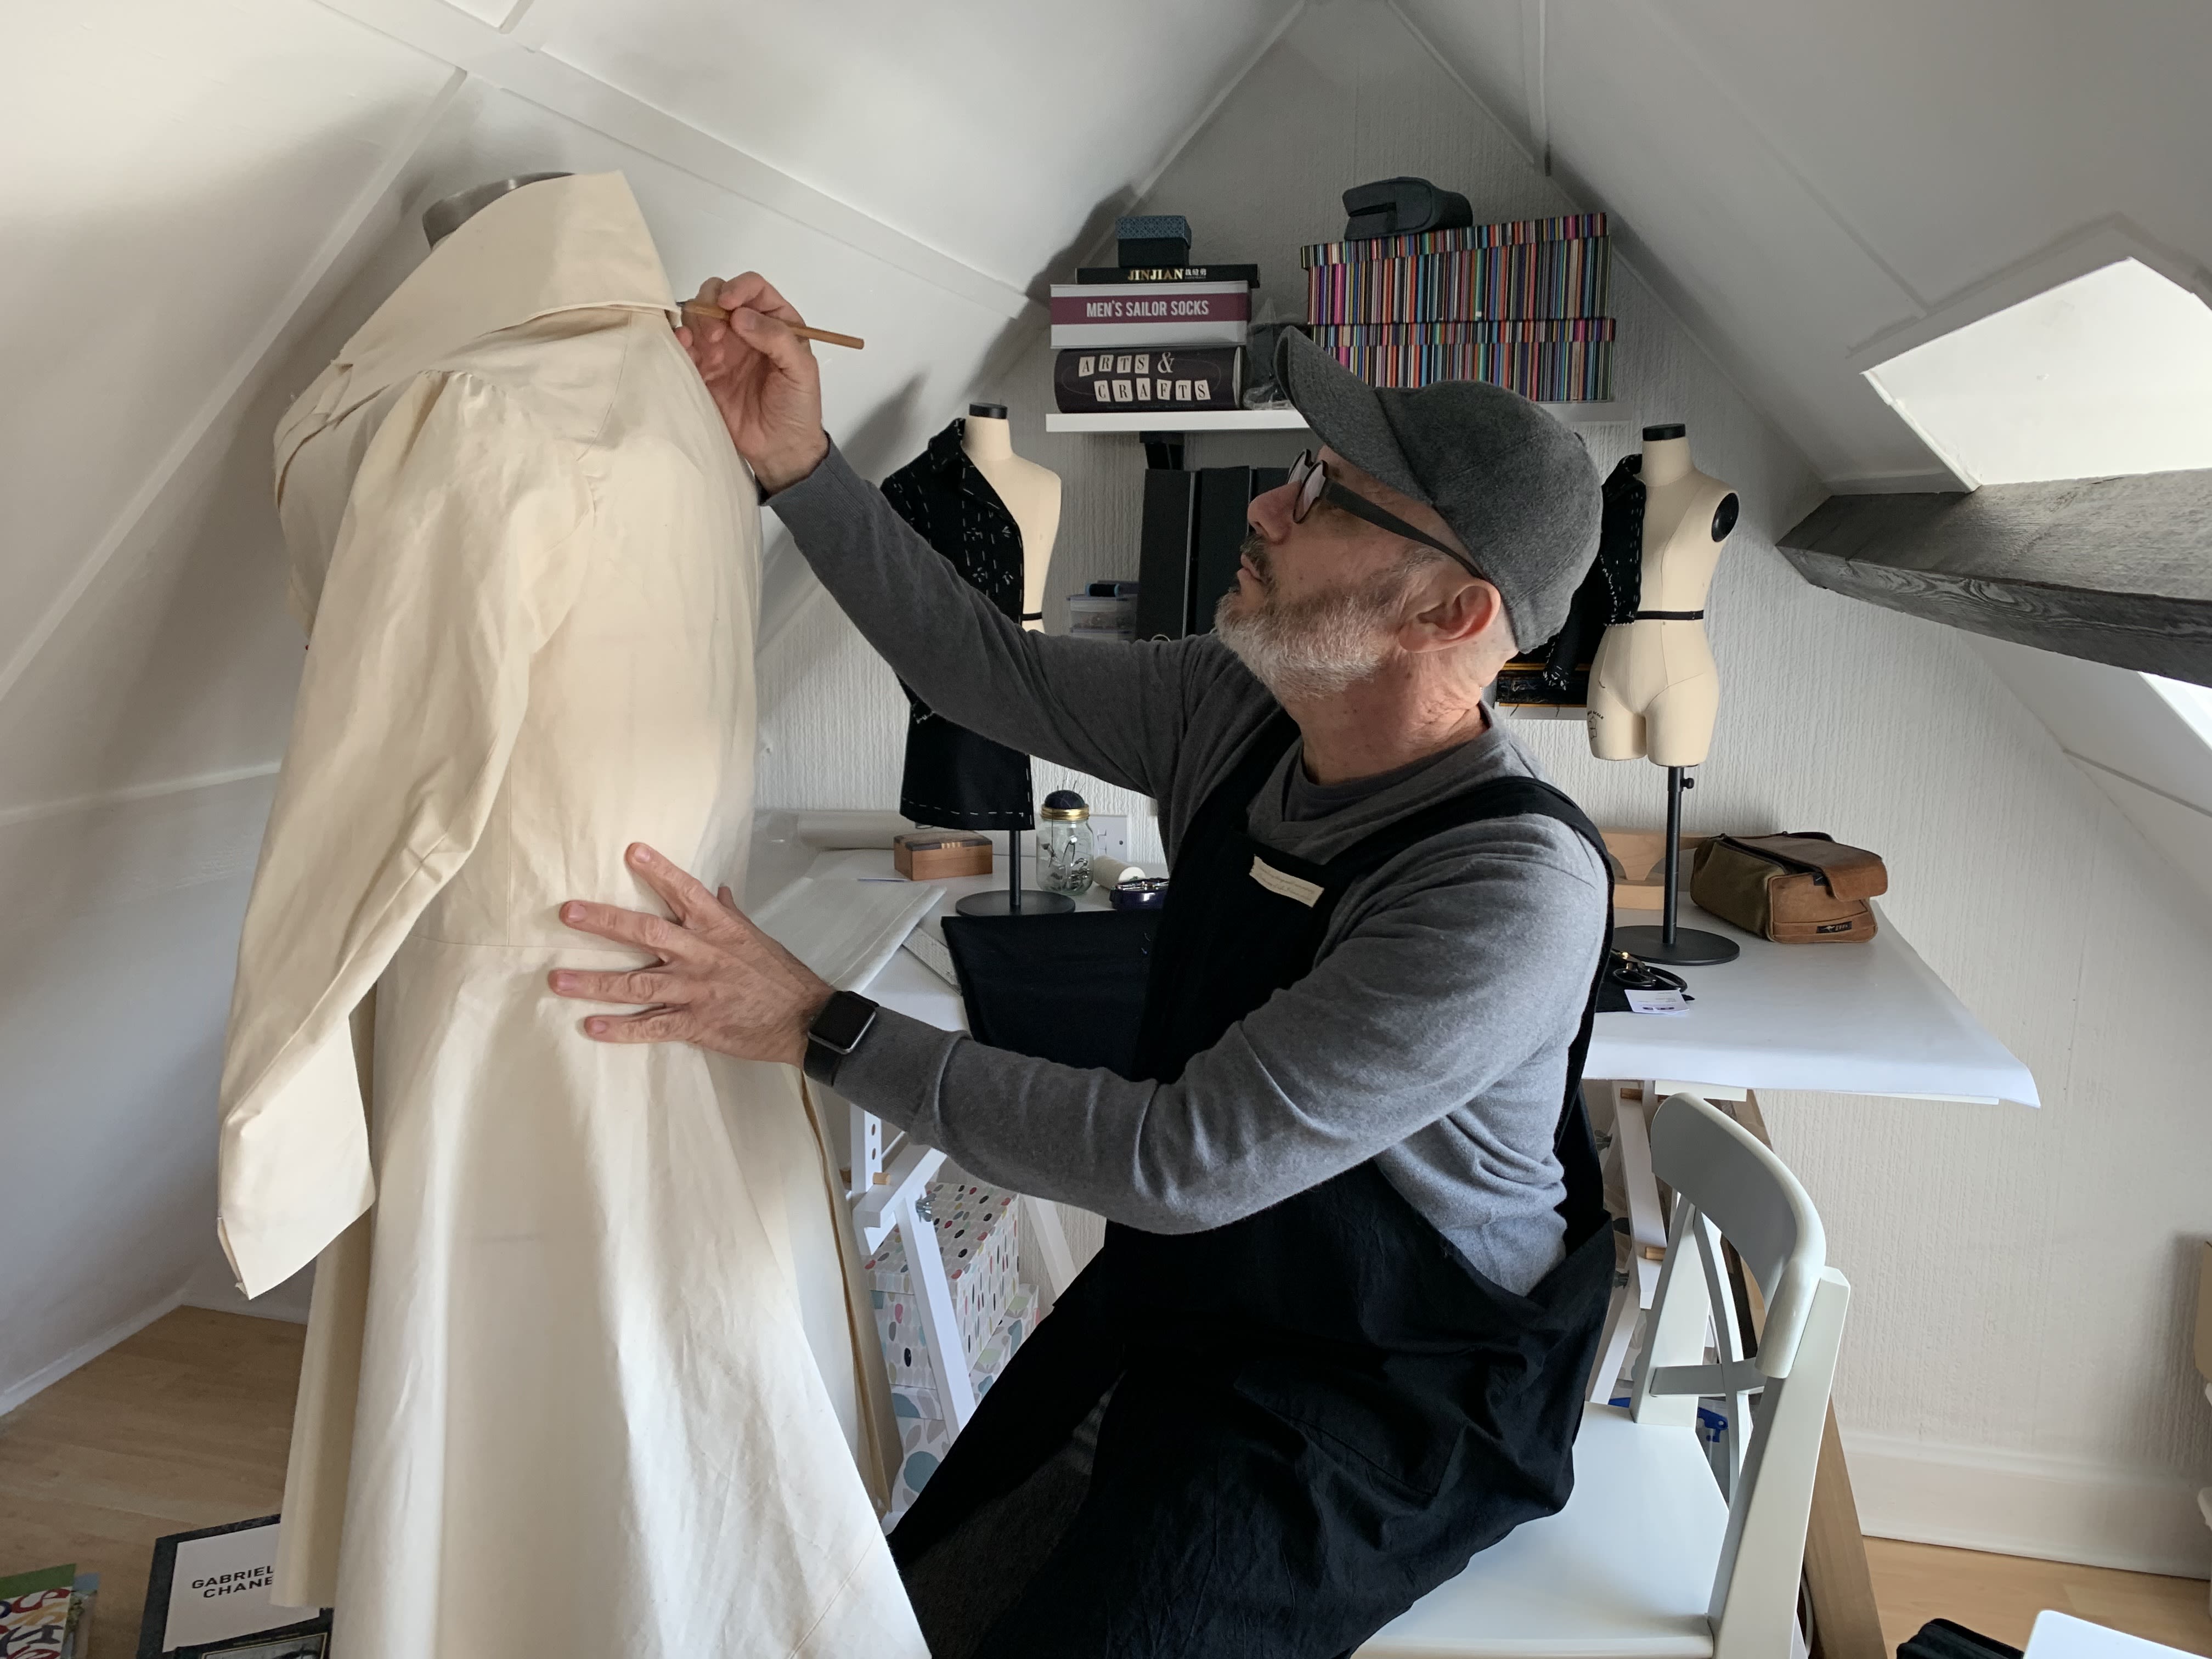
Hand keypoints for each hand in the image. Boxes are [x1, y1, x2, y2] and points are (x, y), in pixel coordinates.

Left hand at [550, 843, 833, 1066]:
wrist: (802, 1019)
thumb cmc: (779, 976)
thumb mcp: (755, 938)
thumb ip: (730, 913)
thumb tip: (717, 891)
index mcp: (718, 928)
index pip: (685, 892)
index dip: (659, 871)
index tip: (632, 851)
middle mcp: (701, 955)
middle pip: (646, 934)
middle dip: (605, 923)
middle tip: (568, 913)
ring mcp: (695, 991)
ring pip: (637, 985)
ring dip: (595, 983)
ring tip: (558, 979)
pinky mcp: (696, 1024)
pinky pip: (652, 1027)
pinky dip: (621, 1030)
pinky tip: (592, 1026)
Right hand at [675, 273, 830, 493]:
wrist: (780, 449)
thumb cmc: (798, 408)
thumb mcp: (801, 370)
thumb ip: (777, 337)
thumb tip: (741, 315)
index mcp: (776, 322)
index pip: (754, 288)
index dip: (739, 288)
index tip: (729, 304)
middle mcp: (746, 329)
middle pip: (718, 295)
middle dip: (711, 305)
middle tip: (718, 334)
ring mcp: (722, 348)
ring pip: (698, 316)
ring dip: (697, 323)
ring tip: (709, 349)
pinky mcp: (703, 369)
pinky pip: (685, 346)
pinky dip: (680, 340)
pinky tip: (685, 346)